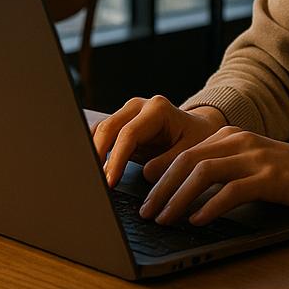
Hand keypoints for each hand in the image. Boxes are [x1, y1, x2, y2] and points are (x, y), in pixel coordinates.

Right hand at [90, 95, 226, 187]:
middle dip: (98, 155)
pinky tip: (92, 168)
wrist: (198, 129)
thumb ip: (169, 162)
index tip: (110, 181)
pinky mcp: (120, 124)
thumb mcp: (191, 151)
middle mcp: (138, 106)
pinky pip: (101, 135)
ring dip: (92, 152)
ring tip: (90, 177)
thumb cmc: (196, 138)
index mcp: (157, 109)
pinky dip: (94, 150)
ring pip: (100, 129)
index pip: (129, 134)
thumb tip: (146, 173)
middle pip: (108, 128)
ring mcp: (127, 113)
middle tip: (95, 182)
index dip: (117, 159)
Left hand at [139, 127, 288, 226]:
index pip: (184, 151)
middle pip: (187, 160)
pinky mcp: (270, 177)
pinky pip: (232, 190)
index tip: (143, 193)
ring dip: (179, 198)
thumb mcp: (249, 164)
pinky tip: (198, 220)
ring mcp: (255, 157)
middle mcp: (238, 142)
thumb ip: (222, 170)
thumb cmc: (288, 174)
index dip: (160, 173)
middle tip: (147, 211)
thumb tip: (184, 193)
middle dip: (162, 188)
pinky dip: (210, 206)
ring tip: (165, 219)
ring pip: (204, 173)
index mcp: (230, 136)